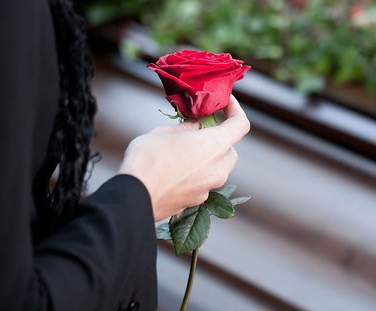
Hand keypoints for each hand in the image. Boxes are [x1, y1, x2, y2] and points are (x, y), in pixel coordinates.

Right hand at [118, 95, 249, 221]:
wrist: (135, 196)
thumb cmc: (149, 159)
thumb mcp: (166, 132)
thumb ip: (188, 128)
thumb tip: (196, 126)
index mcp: (215, 146)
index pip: (240, 125)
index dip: (236, 110)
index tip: (226, 103)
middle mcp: (218, 169)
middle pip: (230, 150)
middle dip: (219, 139)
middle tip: (200, 129)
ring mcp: (209, 188)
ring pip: (217, 168)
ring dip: (207, 157)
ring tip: (183, 150)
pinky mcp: (197, 201)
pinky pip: (203, 183)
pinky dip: (196, 174)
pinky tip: (175, 170)